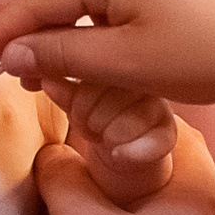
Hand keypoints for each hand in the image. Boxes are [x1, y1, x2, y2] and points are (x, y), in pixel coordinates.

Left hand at [49, 79, 174, 205]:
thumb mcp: (77, 100)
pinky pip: (149, 143)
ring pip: (123, 123)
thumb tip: (46, 80)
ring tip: (107, 137)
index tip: (78, 110)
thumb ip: (63, 88)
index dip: (79, 100)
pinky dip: (129, 153)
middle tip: (93, 126)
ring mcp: (159, 105)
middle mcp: (144, 77)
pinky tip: (118, 154)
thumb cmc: (99, 114)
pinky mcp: (167, 133)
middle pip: (107, 100)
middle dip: (90, 120)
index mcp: (119, 59)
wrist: (125, 148)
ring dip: (107, 137)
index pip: (93, 75)